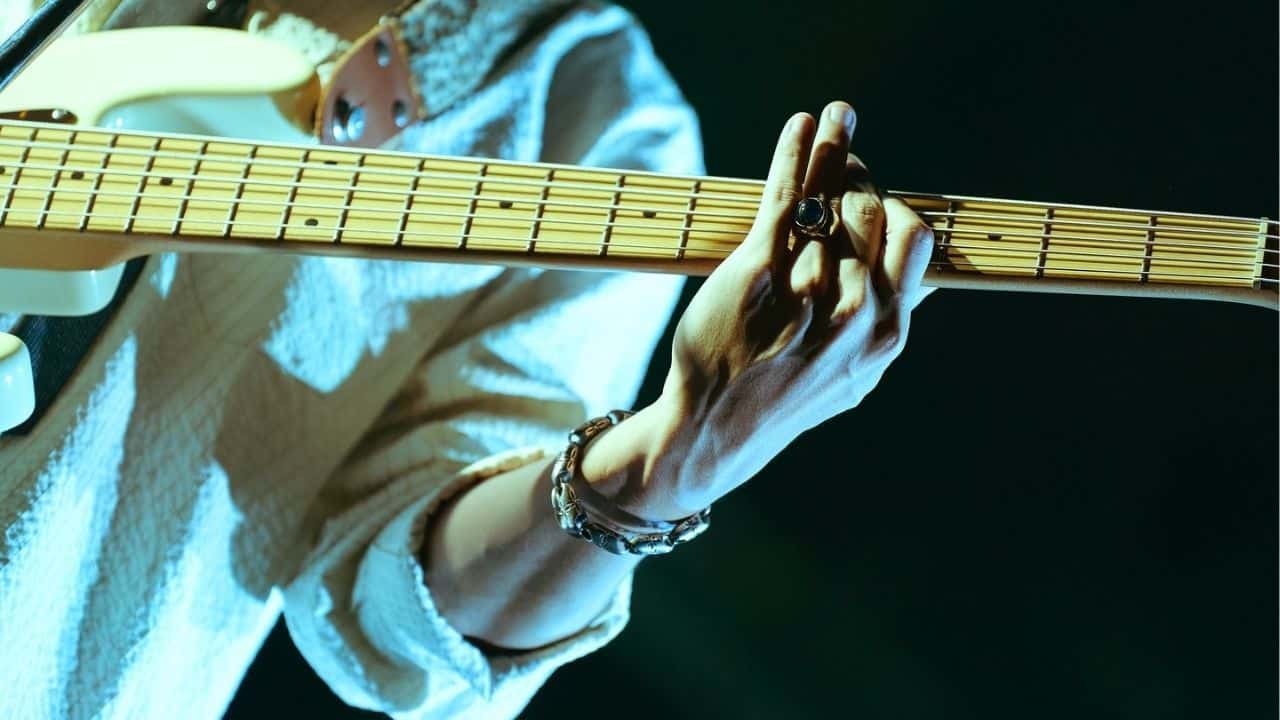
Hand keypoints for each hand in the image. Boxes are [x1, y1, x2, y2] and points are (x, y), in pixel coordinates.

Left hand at [604, 101, 934, 520]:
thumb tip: (924, 281)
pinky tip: (805, 125)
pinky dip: (798, 151)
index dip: (894, 207)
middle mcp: (853, 311)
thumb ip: (886, 326)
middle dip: (861, 177)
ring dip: (832, 154)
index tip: (871, 195)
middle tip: (844, 160)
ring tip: (834, 122)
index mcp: (885, 334)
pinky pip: (785, 195)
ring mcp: (805, 289)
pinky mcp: (756, 271)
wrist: (712, 430)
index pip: (913, 239)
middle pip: (873, 212)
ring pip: (831, 198)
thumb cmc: (781, 396)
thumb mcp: (854, 376)